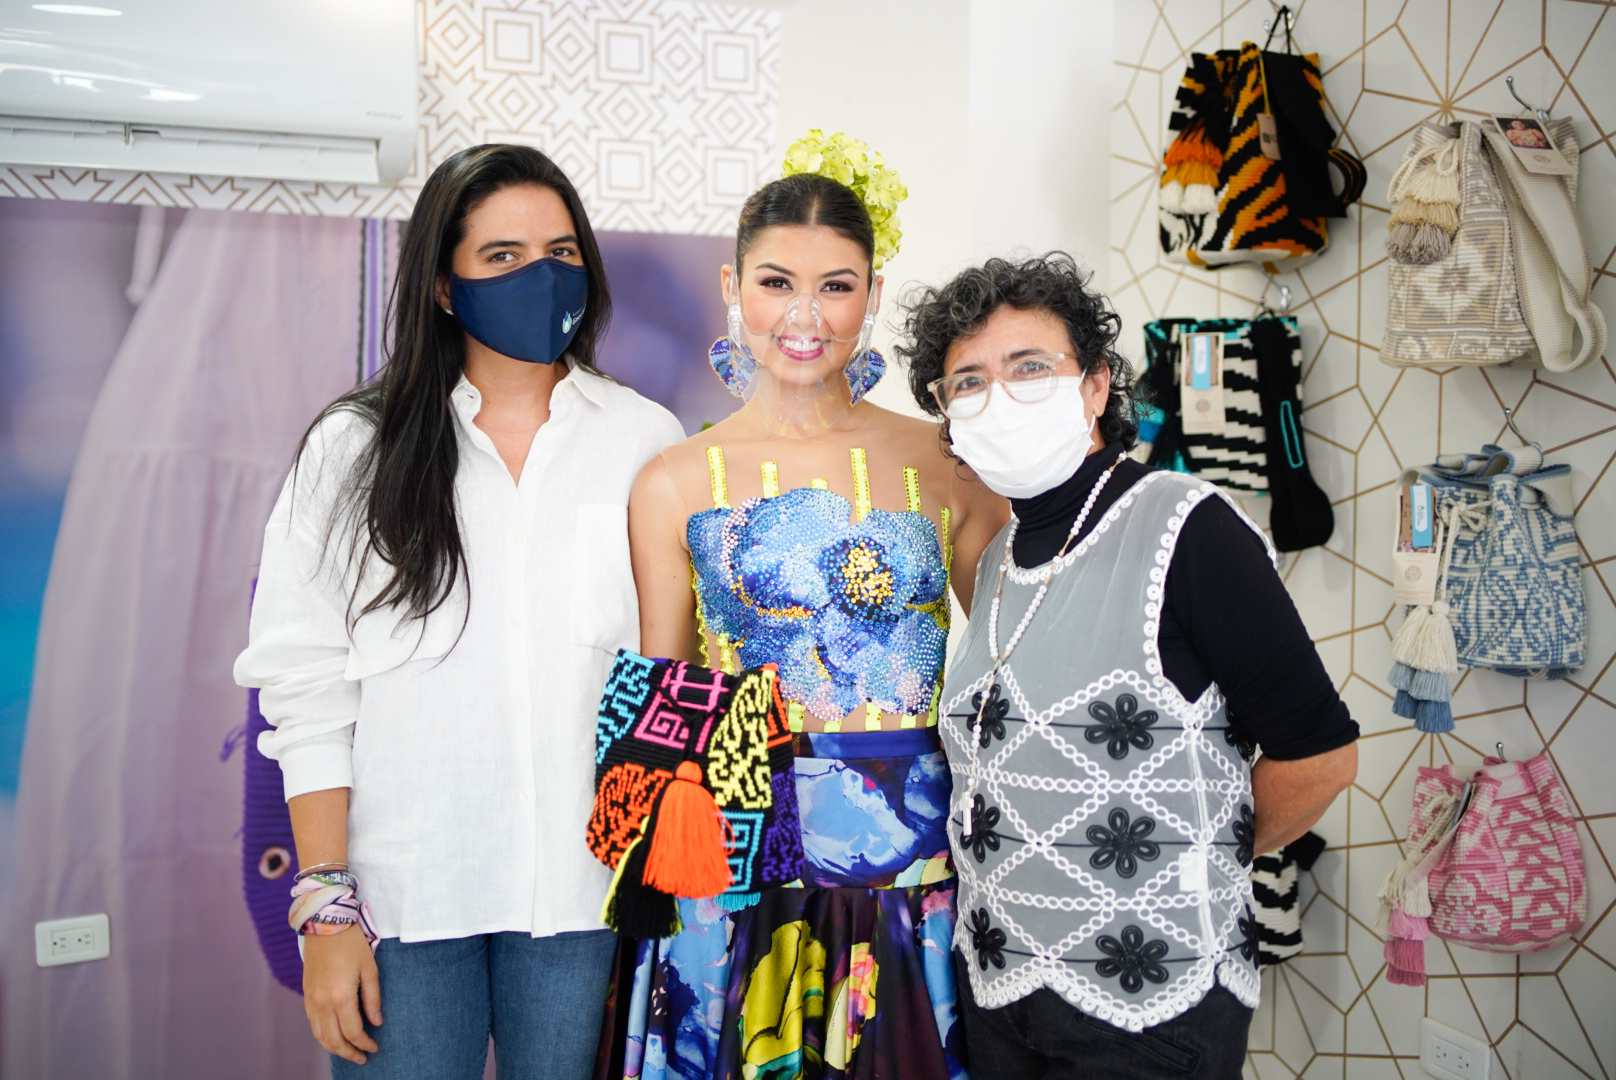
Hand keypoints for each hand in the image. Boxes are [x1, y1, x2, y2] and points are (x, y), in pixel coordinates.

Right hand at [302, 926, 382, 1064]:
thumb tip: (377, 1022)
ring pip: (320, 1036)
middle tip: (363, 1058)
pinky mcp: (306, 995)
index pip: (353, 1032)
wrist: (325, 924)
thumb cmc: (352, 944)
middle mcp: (322, 1003)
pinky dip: (323, 1036)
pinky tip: (334, 1036)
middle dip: (350, 1053)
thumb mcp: (370, 969)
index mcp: (341, 997)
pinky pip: (313, 1024)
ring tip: (350, 1052)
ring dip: (335, 1048)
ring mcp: (311, 1000)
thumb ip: (373, 999)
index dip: (365, 1043)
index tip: (375, 1046)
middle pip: (334, 1040)